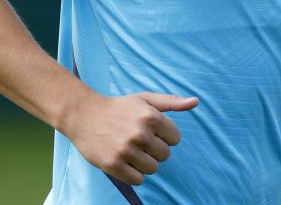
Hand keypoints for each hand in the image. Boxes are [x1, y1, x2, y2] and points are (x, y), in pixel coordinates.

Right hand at [63, 90, 198, 185]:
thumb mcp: (145, 99)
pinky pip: (138, 180)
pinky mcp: (114, 165)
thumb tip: (196, 102)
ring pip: (153, 169)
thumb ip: (171, 102)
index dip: (164, 136)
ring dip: (145, 162)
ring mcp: (126, 151)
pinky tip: (125, 160)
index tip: (150, 131)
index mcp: (151, 116)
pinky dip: (134, 174)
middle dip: (155, 149)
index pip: (175, 139)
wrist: (84, 115)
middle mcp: (140, 133)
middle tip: (139, 140)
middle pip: (165, 155)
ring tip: (132, 150)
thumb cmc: (119, 107)